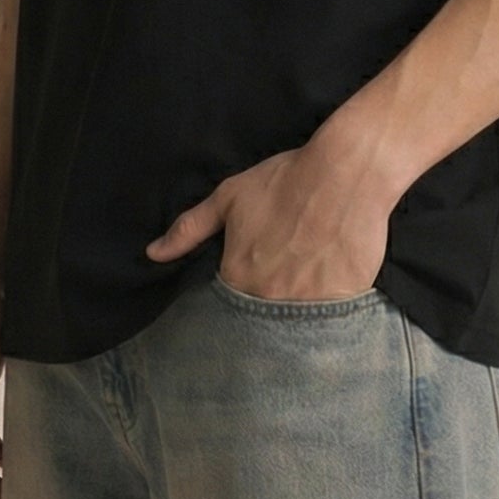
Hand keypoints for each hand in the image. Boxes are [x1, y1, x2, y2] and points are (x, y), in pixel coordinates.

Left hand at [144, 137, 391, 301]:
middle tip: (281, 280)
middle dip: (266, 307)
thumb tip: (153, 254)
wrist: (346, 170)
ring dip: (296, 315)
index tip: (253, 280)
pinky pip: (331, 324)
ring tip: (304, 286)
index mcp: (239, 276)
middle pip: (261, 322)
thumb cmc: (285, 179)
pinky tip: (329, 291)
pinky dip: (327, 314)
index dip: (239, 295)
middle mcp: (271, 299)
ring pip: (295, 328)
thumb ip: (189, 229)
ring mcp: (309, 305)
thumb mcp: (230, 197)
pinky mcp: (344, 303)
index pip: (228, 308)